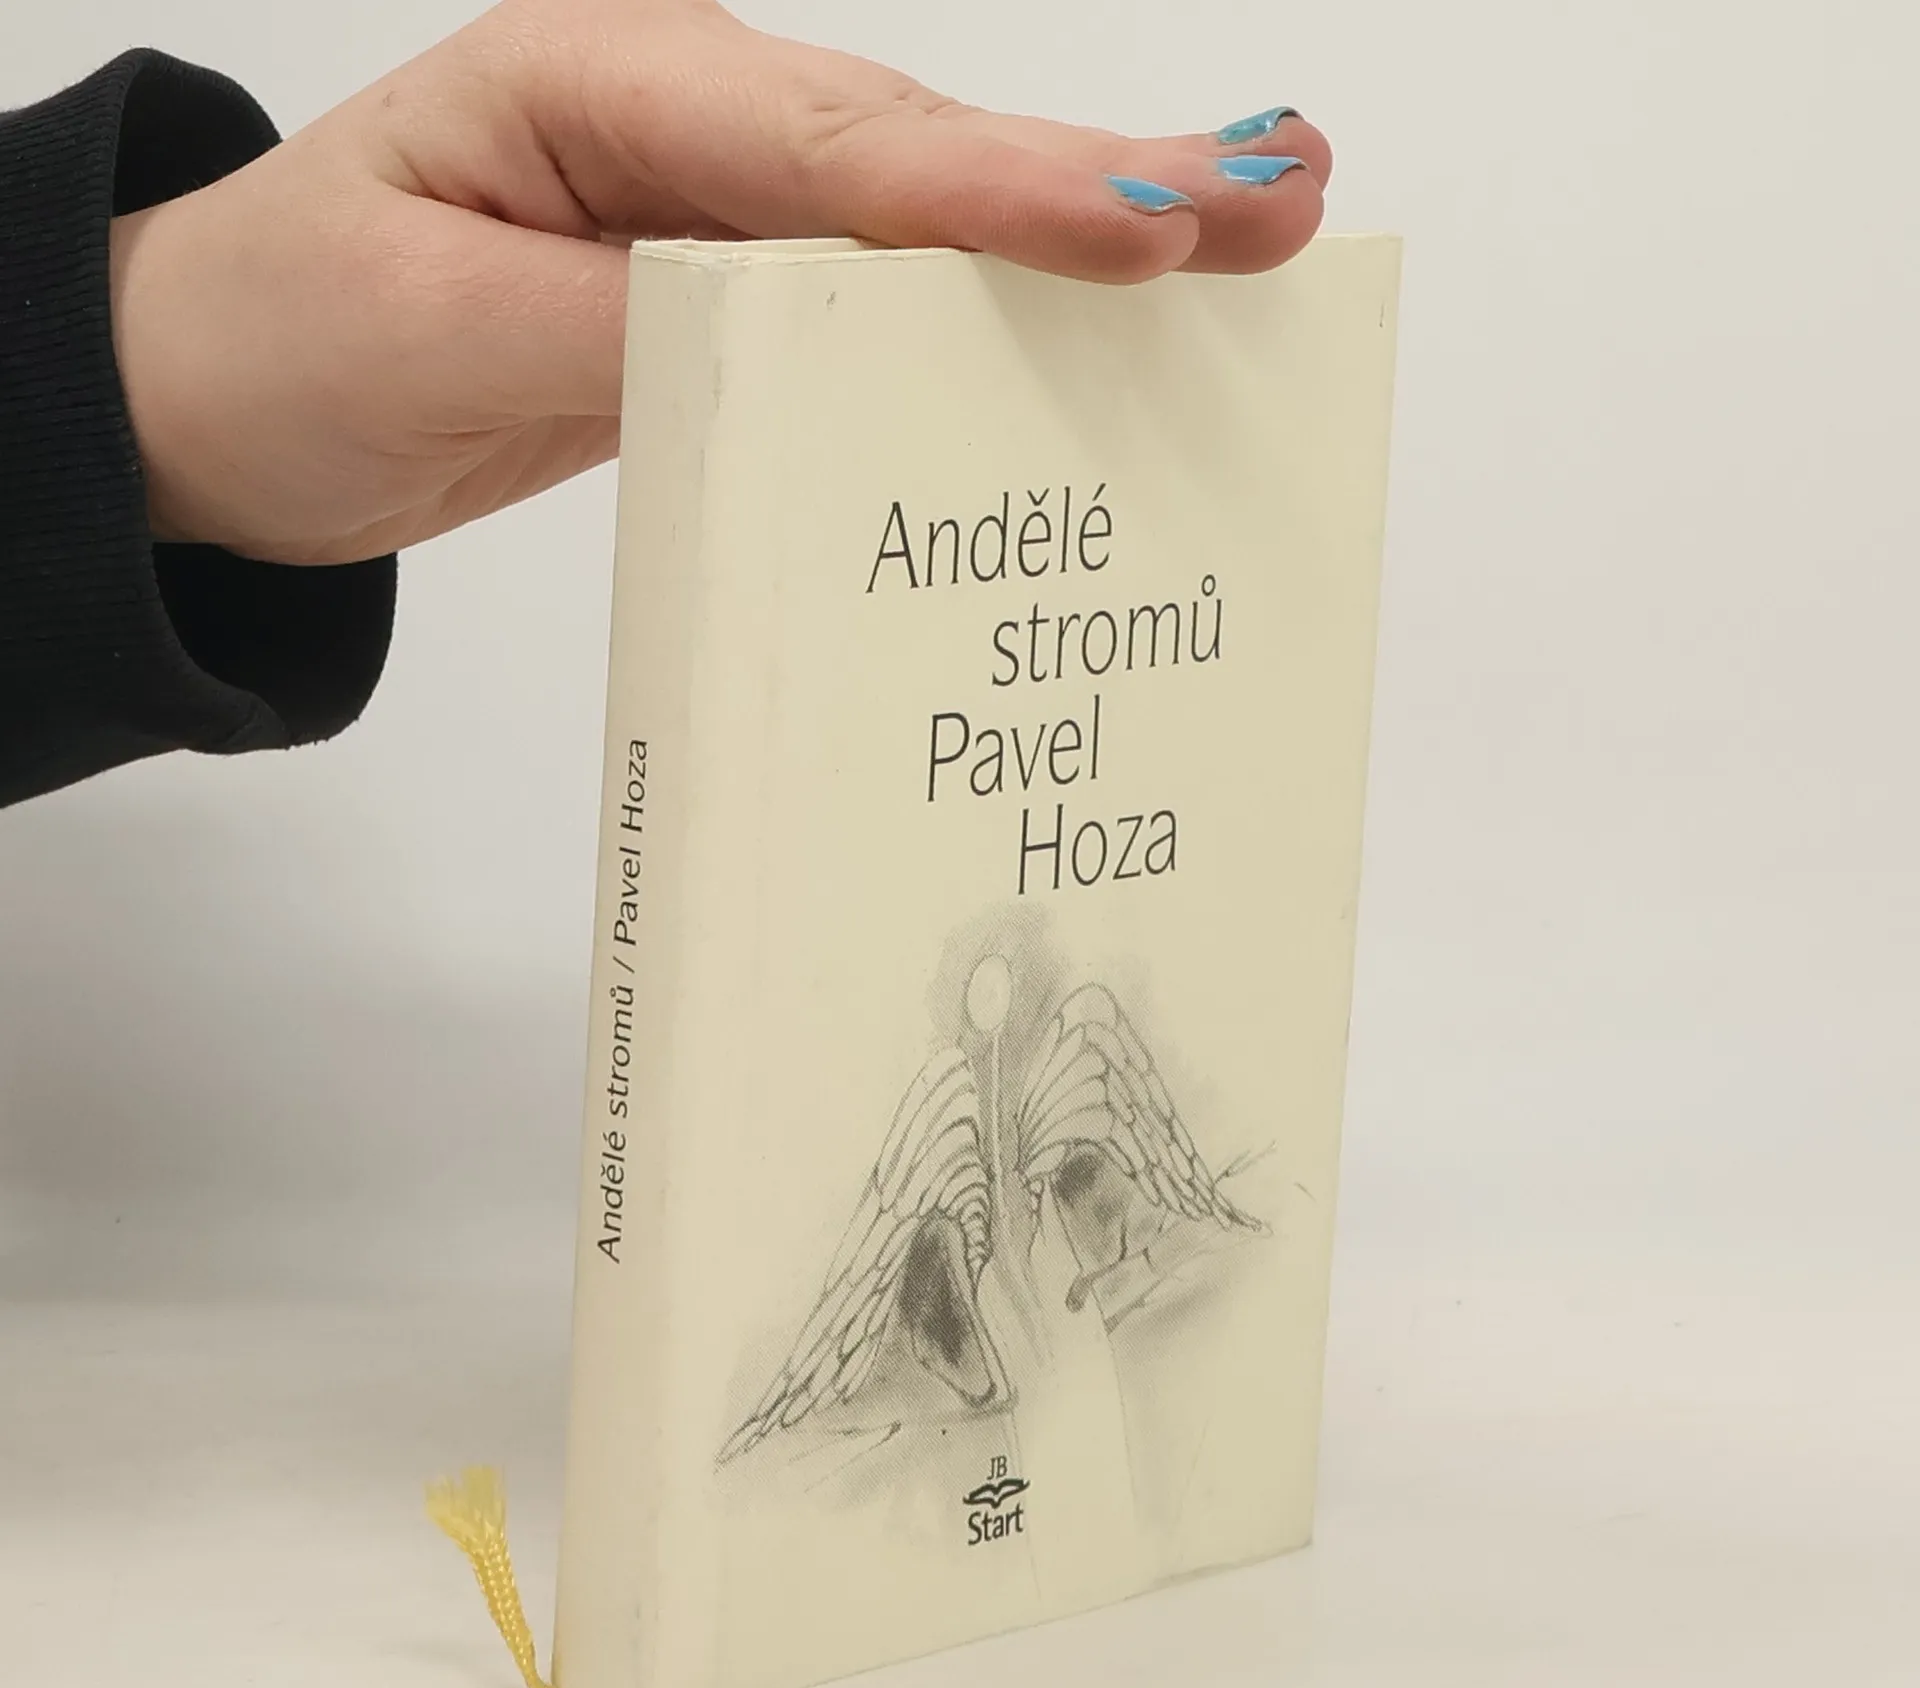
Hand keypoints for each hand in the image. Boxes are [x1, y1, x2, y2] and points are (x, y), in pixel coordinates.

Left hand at [110, 0, 1332, 565]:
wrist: (229, 394)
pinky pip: (884, 300)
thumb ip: (624, 328)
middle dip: (1100, 187)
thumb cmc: (294, 337)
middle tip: (1278, 199)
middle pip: (920, 157)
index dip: (991, 196)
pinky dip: (997, 315)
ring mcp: (720, 203)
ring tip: (1246, 233)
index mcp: (603, 82)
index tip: (1138, 224)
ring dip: (1085, 237)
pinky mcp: (733, 288)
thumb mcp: (434, 330)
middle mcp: (685, 119)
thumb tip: (806, 343)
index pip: (828, 150)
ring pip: (927, 222)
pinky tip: (1104, 320)